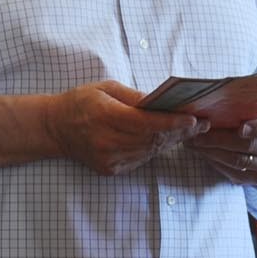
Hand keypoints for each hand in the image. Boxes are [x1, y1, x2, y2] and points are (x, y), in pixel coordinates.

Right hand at [48, 80, 208, 175]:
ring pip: (149, 151)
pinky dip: (154, 149)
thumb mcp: (105, 88)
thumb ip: (133, 97)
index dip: (172, 122)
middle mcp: (107, 141)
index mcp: (105, 116)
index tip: (193, 119)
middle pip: (152, 138)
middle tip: (202, 124)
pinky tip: (166, 140)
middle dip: (179, 131)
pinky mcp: (110, 169)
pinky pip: (140, 160)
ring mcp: (108, 158)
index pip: (146, 122)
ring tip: (189, 131)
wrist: (54, 128)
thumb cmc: (81, 102)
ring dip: (171, 141)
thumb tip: (161, 102)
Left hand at [185, 108, 256, 189]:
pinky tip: (203, 153)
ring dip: (213, 152)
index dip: (255, 128)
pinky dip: (216, 163)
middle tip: (197, 134)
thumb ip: (247, 104)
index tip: (240, 128)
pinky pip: (234, 172)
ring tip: (194, 143)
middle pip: (248, 146)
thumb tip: (216, 97)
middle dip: (219, 140)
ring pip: (238, 161)